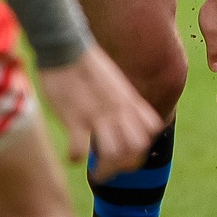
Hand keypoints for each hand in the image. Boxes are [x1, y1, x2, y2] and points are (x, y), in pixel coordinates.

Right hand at [35, 43, 161, 180]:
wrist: (65, 46)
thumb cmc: (86, 64)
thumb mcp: (115, 82)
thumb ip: (123, 99)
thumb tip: (126, 114)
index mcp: (129, 100)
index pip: (152, 129)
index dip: (144, 144)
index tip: (129, 150)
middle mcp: (118, 109)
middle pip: (137, 147)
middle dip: (127, 163)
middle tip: (113, 167)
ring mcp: (97, 114)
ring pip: (114, 153)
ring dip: (105, 167)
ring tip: (95, 169)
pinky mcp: (74, 117)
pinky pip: (79, 148)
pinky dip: (76, 157)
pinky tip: (72, 156)